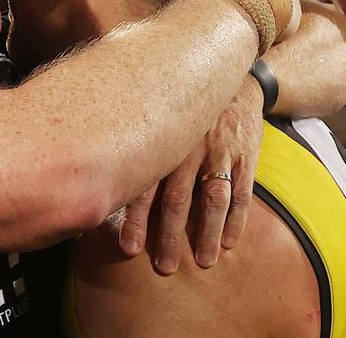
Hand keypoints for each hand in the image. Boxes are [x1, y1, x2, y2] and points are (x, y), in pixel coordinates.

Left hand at [118, 84, 260, 273]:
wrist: (234, 79)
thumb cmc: (181, 105)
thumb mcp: (155, 113)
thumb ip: (135, 143)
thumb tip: (100, 180)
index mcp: (162, 138)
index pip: (145, 183)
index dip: (136, 217)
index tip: (128, 248)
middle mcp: (189, 145)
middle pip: (177, 196)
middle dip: (169, 234)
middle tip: (163, 266)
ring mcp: (220, 150)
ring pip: (213, 197)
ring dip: (206, 232)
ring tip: (202, 262)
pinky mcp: (245, 154)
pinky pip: (243, 191)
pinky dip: (236, 219)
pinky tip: (228, 243)